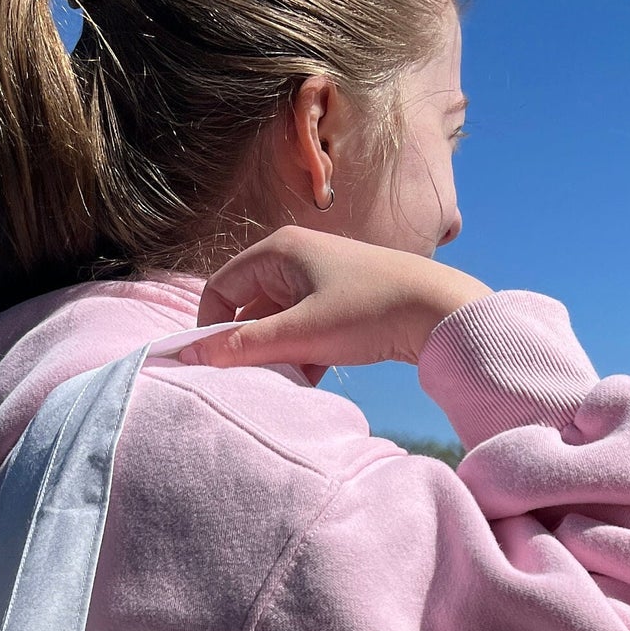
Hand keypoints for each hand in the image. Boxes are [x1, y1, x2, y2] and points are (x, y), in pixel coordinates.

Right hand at [177, 225, 492, 382]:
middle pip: (247, 308)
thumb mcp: (300, 334)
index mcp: (278, 251)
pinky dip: (300, 354)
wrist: (438, 311)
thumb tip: (190, 354)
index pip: (221, 289)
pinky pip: (300, 330)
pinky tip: (313, 377)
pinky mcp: (336, 301)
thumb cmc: (369, 312)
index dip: (210, 329)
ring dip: (277, 355)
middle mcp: (293, 258)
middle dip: (248, 347)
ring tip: (290, 379)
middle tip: (254, 379)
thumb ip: (243, 346)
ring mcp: (316, 279)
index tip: (215, 367)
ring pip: (275, 324)